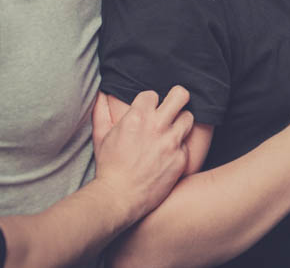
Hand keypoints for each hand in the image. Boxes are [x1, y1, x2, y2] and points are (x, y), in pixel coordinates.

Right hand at [92, 86, 193, 221]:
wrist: (119, 198)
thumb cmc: (109, 167)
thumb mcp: (100, 136)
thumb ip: (101, 111)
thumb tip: (100, 93)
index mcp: (136, 118)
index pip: (152, 94)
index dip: (149, 102)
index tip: (148, 110)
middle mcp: (156, 127)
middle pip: (180, 95)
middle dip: (177, 98)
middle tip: (173, 106)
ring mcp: (171, 143)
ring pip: (188, 117)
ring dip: (180, 122)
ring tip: (171, 131)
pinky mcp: (181, 158)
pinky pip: (186, 144)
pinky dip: (179, 148)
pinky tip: (169, 154)